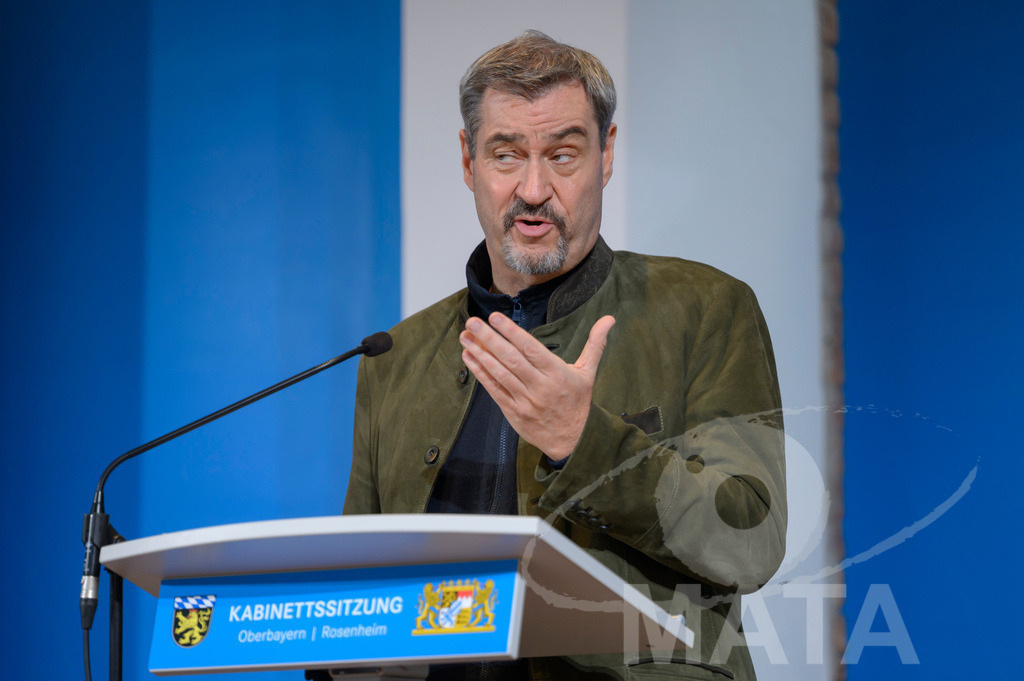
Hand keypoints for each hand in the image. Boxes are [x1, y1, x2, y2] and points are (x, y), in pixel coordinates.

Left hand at [459, 312, 615, 460]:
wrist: (573, 441)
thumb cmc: (578, 403)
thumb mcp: (588, 373)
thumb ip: (595, 344)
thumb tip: (610, 319)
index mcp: (557, 374)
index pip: (531, 349)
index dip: (512, 333)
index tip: (495, 318)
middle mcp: (539, 386)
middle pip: (511, 359)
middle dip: (490, 339)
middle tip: (473, 322)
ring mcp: (524, 400)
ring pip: (499, 374)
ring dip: (480, 354)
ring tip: (465, 336)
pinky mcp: (512, 411)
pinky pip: (493, 389)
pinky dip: (480, 373)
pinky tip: (469, 357)